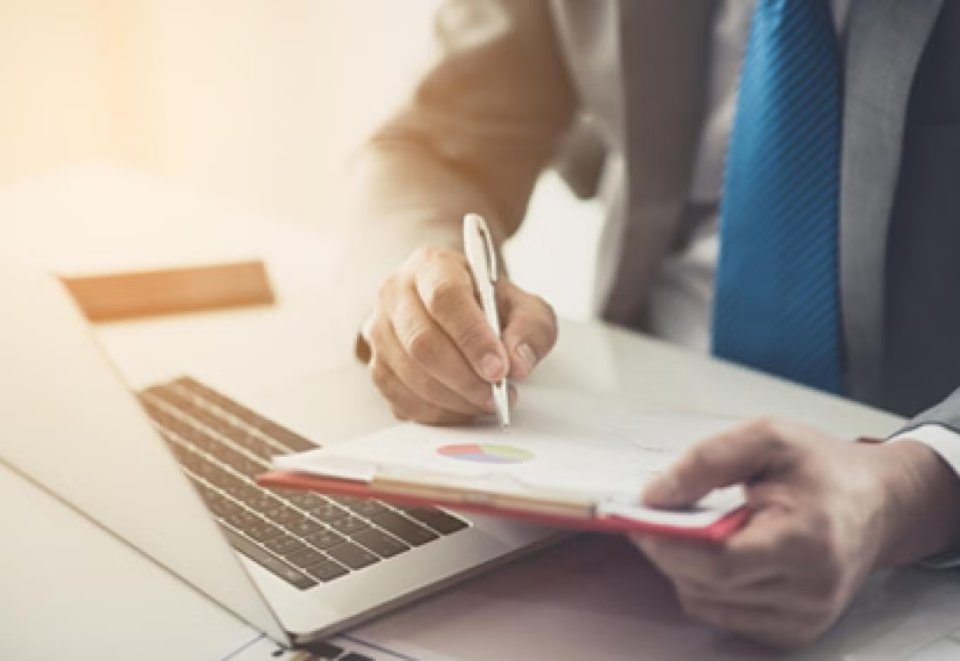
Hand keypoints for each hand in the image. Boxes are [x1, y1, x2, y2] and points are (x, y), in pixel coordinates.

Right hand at [362, 246, 556, 423]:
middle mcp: (395, 293)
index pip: (444, 298)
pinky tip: (464, 407)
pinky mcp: (377, 367)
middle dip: (464, 378)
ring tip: (486, 402)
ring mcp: (379, 331)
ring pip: (409, 374)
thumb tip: (517, 364)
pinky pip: (402, 399)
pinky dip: (438, 412)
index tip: (499, 369)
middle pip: (421, 341)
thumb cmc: (490, 308)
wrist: (462, 314)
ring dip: (454, 399)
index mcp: (432, 265)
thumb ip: (531, 329)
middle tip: (497, 395)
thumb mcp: (525, 307)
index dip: (472, 338)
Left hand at [630, 418, 959, 647]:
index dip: (669, 543)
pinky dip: (707, 586)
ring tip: (687, 531)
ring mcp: (805, 618)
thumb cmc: (823, 467)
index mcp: (809, 541)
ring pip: (709, 604)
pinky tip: (715, 553)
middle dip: (667, 552)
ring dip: (684, 569)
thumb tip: (655, 494)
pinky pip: (725, 615)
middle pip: (708, 585)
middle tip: (648, 519)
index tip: (637, 518)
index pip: (718, 561)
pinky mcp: (796, 630)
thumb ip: (708, 460)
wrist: (879, 503)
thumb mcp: (768, 437)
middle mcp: (810, 590)